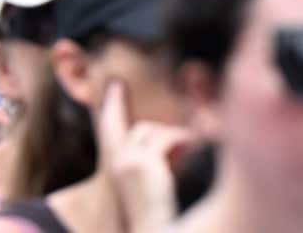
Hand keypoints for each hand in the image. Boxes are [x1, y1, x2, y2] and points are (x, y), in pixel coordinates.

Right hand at [97, 81, 193, 232]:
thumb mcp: (154, 177)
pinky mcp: (144, 162)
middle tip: (175, 126)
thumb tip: (179, 135)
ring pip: (153, 131)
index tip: (116, 84)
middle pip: (139, 128)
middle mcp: (119, 159)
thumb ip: (157, 156)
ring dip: (174, 138)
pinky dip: (181, 140)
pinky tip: (192, 144)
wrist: (153, 227)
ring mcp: (129, 159)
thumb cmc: (158, 207)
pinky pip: (166, 139)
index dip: (112, 104)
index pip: (109, 127)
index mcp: (116, 165)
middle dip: (161, 129)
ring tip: (191, 145)